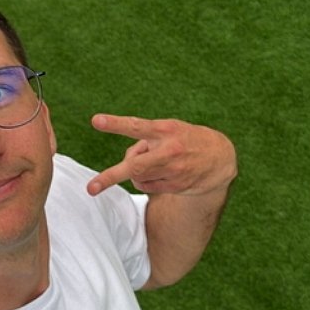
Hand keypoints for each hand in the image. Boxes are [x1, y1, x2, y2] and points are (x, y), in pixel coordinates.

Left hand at [87, 114, 236, 196]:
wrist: (219, 160)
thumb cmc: (185, 140)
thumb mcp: (169, 130)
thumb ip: (146, 140)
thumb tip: (128, 163)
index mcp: (165, 130)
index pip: (136, 126)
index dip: (116, 124)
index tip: (96, 121)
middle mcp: (168, 150)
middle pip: (134, 165)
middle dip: (110, 177)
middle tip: (90, 188)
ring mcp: (172, 171)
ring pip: (137, 176)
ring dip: (136, 172)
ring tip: (154, 163)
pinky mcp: (174, 186)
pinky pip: (146, 186)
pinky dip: (146, 181)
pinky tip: (161, 174)